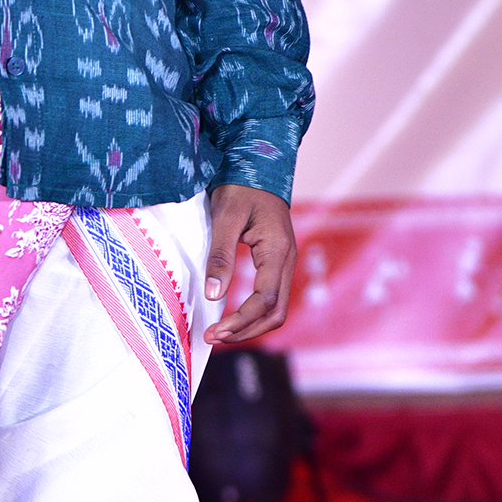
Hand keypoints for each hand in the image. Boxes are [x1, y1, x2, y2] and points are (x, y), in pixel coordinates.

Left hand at [203, 184, 296, 346]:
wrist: (257, 164)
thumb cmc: (239, 186)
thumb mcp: (224, 217)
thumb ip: (220, 256)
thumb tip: (213, 295)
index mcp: (277, 250)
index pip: (266, 300)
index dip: (242, 321)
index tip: (215, 332)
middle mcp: (287, 260)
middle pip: (277, 312)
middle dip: (247, 330)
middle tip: (214, 337)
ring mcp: (285, 261)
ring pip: (277, 308)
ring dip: (251, 325)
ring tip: (220, 332)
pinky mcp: (276, 260)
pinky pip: (271, 295)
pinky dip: (254, 312)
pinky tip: (232, 316)